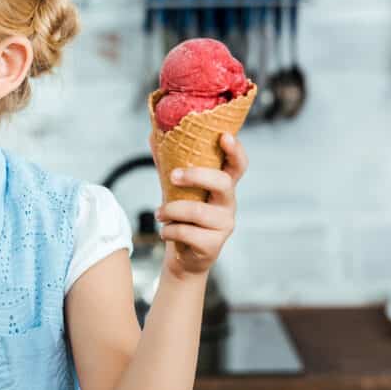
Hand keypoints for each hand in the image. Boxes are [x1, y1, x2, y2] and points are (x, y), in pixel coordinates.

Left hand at [151, 133, 247, 277]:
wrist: (183, 255)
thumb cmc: (182, 215)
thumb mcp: (175, 188)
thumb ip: (168, 163)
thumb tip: (153, 135)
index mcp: (222, 186)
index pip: (237, 165)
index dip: (235, 151)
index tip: (224, 136)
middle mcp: (228, 204)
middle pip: (223, 183)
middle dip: (196, 176)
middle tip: (172, 176)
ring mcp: (224, 225)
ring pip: (198, 211)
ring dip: (171, 210)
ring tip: (159, 213)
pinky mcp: (213, 245)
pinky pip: (188, 232)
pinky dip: (169, 230)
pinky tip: (165, 231)